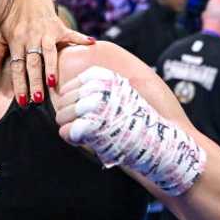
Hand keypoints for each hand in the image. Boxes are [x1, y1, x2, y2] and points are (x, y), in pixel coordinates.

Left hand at [0, 0, 93, 106]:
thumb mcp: (1, 36)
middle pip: (33, 62)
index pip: (17, 66)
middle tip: (37, 99)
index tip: (23, 101)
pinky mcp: (59, 27)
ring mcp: (46, 32)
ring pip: (49, 52)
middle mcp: (31, 37)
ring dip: (52, 66)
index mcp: (16, 41)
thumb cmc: (14, 21)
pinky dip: (81, 38)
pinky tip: (91, 44)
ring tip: (53, 83)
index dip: (20, 84)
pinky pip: (71, 34)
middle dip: (35, 81)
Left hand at [54, 66, 204, 195]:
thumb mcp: (123, 93)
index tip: (84, 111)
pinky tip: (85, 141)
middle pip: (63, 100)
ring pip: (61, 115)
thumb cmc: (141, 121)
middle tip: (84, 125)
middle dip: (69, 114)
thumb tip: (70, 90)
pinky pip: (65, 131)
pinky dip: (72, 139)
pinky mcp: (89, 126)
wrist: (159, 142)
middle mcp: (97, 89)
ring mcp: (92, 107)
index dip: (72, 101)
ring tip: (86, 133)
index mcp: (104, 77)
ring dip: (69, 126)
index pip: (70, 86)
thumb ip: (102, 88)